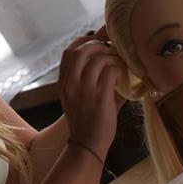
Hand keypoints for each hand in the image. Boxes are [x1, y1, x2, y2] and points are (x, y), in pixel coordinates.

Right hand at [57, 34, 125, 159]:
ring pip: (98, 59)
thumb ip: (86, 77)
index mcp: (63, 83)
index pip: (68, 52)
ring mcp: (85, 90)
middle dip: (97, 44)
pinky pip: (111, 71)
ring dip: (111, 58)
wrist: (87, 144)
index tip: (94, 39)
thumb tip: (106, 57)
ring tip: (116, 66)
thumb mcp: (76, 97)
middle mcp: (71, 84)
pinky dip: (118, 71)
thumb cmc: (86, 120)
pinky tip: (119, 79)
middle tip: (109, 48)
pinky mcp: (100, 97)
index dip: (82, 41)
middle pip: (80, 51)